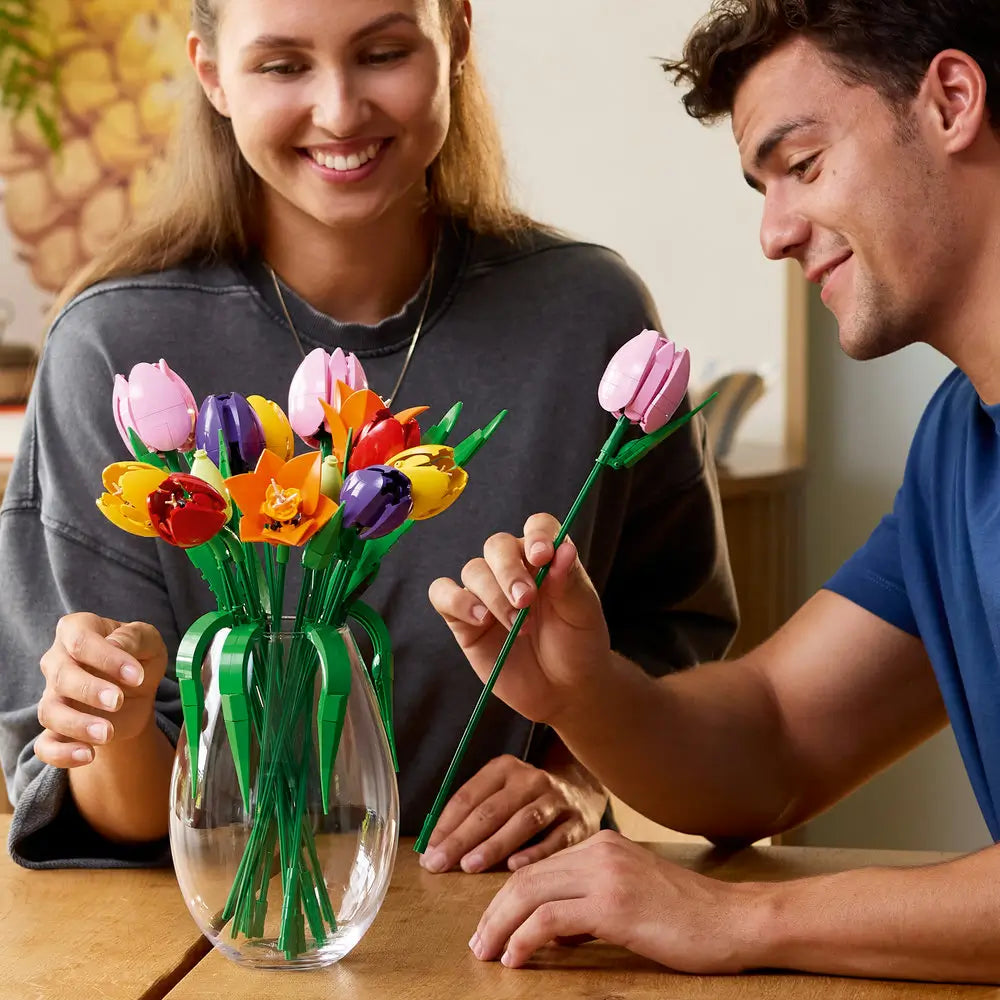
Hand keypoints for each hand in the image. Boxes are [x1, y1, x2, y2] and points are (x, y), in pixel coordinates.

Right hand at [35, 613, 167, 767]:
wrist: (137, 691)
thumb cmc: (140, 656)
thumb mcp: (148, 640)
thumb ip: (134, 637)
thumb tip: (114, 644)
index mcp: (77, 631)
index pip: (81, 641)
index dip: (107, 658)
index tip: (136, 675)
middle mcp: (57, 661)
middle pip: (62, 676)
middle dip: (90, 690)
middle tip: (118, 701)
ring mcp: (52, 696)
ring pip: (50, 712)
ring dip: (77, 724)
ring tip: (107, 733)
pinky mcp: (56, 728)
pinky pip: (45, 745)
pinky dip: (61, 753)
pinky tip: (88, 755)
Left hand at [420, 754, 606, 873]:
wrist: (582, 794)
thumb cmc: (526, 801)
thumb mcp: (500, 794)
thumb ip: (471, 816)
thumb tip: (432, 849)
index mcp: (505, 768)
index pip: (469, 796)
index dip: (446, 825)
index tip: (428, 852)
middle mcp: (531, 779)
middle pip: (491, 809)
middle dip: (461, 838)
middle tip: (439, 863)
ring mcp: (557, 800)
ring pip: (522, 821)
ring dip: (494, 844)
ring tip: (470, 866)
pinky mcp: (579, 823)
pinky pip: (556, 839)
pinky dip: (536, 853)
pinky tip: (515, 867)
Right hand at [428, 513, 610, 726]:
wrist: (564, 689)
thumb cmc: (578, 644)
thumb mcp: (583, 613)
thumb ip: (569, 581)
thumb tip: (563, 548)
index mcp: (545, 558)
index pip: (537, 527)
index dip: (537, 535)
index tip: (543, 556)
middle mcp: (513, 568)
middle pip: (497, 546)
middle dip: (509, 571)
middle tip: (526, 601)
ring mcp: (486, 592)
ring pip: (473, 570)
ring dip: (493, 595)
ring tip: (517, 626)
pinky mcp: (463, 618)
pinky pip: (443, 594)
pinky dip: (456, 601)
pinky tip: (480, 619)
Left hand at [469, 830, 757, 971]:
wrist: (735, 921)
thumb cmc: (689, 917)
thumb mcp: (632, 894)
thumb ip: (591, 899)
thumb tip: (552, 928)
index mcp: (602, 845)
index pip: (537, 868)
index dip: (505, 899)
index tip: (491, 927)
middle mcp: (599, 851)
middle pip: (525, 879)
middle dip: (494, 913)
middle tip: (478, 945)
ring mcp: (606, 875)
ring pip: (529, 894)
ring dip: (500, 927)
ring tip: (487, 954)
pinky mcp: (613, 905)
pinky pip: (550, 919)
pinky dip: (524, 939)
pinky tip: (516, 958)